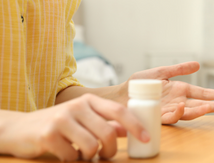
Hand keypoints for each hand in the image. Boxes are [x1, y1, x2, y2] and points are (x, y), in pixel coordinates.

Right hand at [0, 94, 147, 160]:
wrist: (21, 128)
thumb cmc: (58, 124)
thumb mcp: (83, 118)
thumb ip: (105, 122)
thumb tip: (128, 128)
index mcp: (90, 101)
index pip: (119, 111)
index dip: (136, 125)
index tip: (146, 138)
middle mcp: (77, 106)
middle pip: (107, 132)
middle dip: (111, 150)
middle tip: (107, 155)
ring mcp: (62, 119)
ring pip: (91, 146)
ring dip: (91, 157)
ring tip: (83, 154)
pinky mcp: (48, 135)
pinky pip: (72, 156)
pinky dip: (73, 161)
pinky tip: (67, 155)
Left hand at [123, 62, 213, 123]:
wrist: (122, 94)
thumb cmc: (140, 84)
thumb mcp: (162, 72)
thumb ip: (179, 69)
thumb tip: (198, 64)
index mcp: (180, 90)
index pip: (202, 93)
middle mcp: (177, 101)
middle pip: (199, 105)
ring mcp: (169, 110)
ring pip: (188, 113)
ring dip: (199, 111)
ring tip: (210, 107)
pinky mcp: (158, 116)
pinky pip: (170, 117)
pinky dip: (176, 113)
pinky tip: (181, 107)